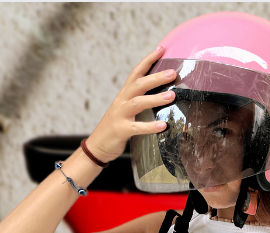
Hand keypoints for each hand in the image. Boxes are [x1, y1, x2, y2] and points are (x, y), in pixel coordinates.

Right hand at [86, 45, 177, 161]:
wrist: (97, 146)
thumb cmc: (117, 126)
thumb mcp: (127, 109)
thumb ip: (141, 100)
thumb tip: (164, 93)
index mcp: (124, 94)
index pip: (136, 73)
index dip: (148, 60)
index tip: (161, 49)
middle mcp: (121, 101)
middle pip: (138, 84)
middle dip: (156, 77)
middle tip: (173, 73)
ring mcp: (120, 115)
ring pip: (138, 103)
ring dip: (155, 99)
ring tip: (172, 96)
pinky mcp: (120, 130)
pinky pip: (136, 128)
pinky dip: (150, 127)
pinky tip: (162, 125)